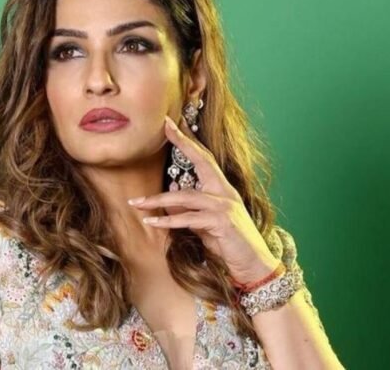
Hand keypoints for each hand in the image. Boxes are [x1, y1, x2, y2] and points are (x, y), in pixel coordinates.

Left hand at [128, 114, 280, 284]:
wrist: (254, 266)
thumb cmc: (229, 244)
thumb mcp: (204, 224)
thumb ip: (189, 210)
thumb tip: (170, 196)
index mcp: (222, 189)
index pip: (203, 158)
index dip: (188, 140)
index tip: (171, 123)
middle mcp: (225, 192)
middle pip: (202, 160)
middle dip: (182, 142)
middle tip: (164, 127)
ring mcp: (225, 206)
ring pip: (186, 196)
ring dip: (158, 200)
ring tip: (135, 203)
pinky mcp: (222, 223)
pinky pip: (189, 219)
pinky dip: (168, 221)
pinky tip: (152, 222)